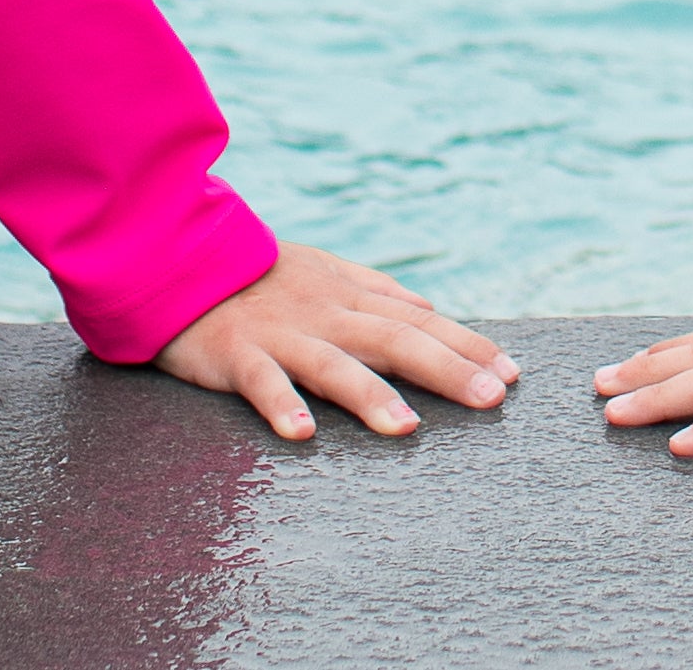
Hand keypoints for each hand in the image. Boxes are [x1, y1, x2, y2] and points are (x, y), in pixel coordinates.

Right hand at [157, 245, 517, 441]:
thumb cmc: (256, 272)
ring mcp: (281, 333)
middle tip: (493, 399)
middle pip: (394, 340)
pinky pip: (260, 382)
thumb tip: (428, 308)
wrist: (179, 255)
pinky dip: (281, 405)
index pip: (421, 321)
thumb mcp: (323, 268)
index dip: (468, 344)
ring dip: (371, 395)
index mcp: (348, 296)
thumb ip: (375, 289)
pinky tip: (302, 436)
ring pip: (333, 364)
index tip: (513, 373)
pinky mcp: (236, 353)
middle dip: (447, 368)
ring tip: (408, 428)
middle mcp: (325, 313)